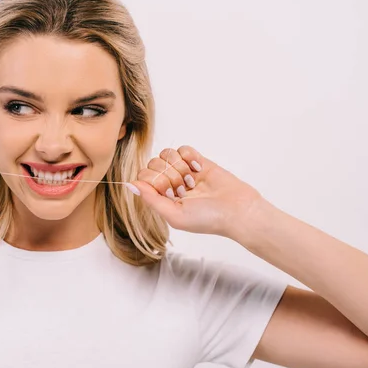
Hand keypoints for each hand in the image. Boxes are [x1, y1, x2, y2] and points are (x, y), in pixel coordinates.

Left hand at [129, 146, 265, 238]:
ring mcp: (183, 171)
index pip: (143, 178)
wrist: (237, 210)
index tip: (171, 193)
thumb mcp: (174, 215)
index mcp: (161, 197)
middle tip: (184, 189)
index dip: (154, 182)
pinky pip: (183, 148)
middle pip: (153, 164)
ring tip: (192, 180)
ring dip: (179, 166)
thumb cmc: (207, 219)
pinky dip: (189, 156)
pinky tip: (199, 169)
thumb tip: (130, 184)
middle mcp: (170, 183)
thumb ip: (151, 199)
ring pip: (166, 154)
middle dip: (168, 175)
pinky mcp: (198, 161)